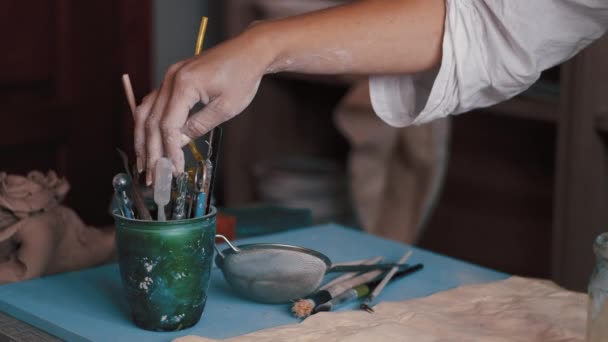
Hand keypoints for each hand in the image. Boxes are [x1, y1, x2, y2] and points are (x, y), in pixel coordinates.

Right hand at [134, 28, 271, 183]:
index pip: (167, 125)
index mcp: (184, 84)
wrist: (249, 51)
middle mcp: (171, 78)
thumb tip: (176, 144)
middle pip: (151, 120)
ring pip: (145, 111)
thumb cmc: (243, 77)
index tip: (173, 170)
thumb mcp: (225, 108)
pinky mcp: (173, 78)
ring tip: (144, 163)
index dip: (168, 150)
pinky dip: (149, 124)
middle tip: (152, 176)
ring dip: (142, 139)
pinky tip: (149, 141)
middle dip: (150, 151)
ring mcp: (169, 76)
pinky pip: (153, 103)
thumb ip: (198, 126)